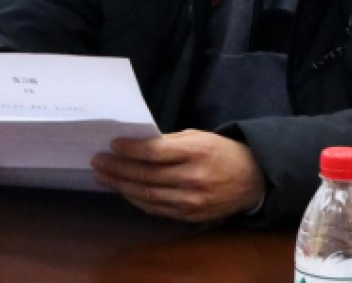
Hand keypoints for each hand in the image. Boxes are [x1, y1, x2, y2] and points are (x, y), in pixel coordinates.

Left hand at [91, 130, 265, 222]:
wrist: (253, 180)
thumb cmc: (222, 152)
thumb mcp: (200, 137)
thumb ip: (170, 141)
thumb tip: (136, 144)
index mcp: (197, 152)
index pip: (155, 152)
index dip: (130, 149)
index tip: (113, 144)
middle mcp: (194, 178)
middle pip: (146, 176)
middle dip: (118, 168)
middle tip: (98, 161)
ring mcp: (192, 201)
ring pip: (148, 195)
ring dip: (121, 186)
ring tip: (103, 176)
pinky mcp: (190, 216)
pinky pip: (156, 209)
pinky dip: (137, 199)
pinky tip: (124, 190)